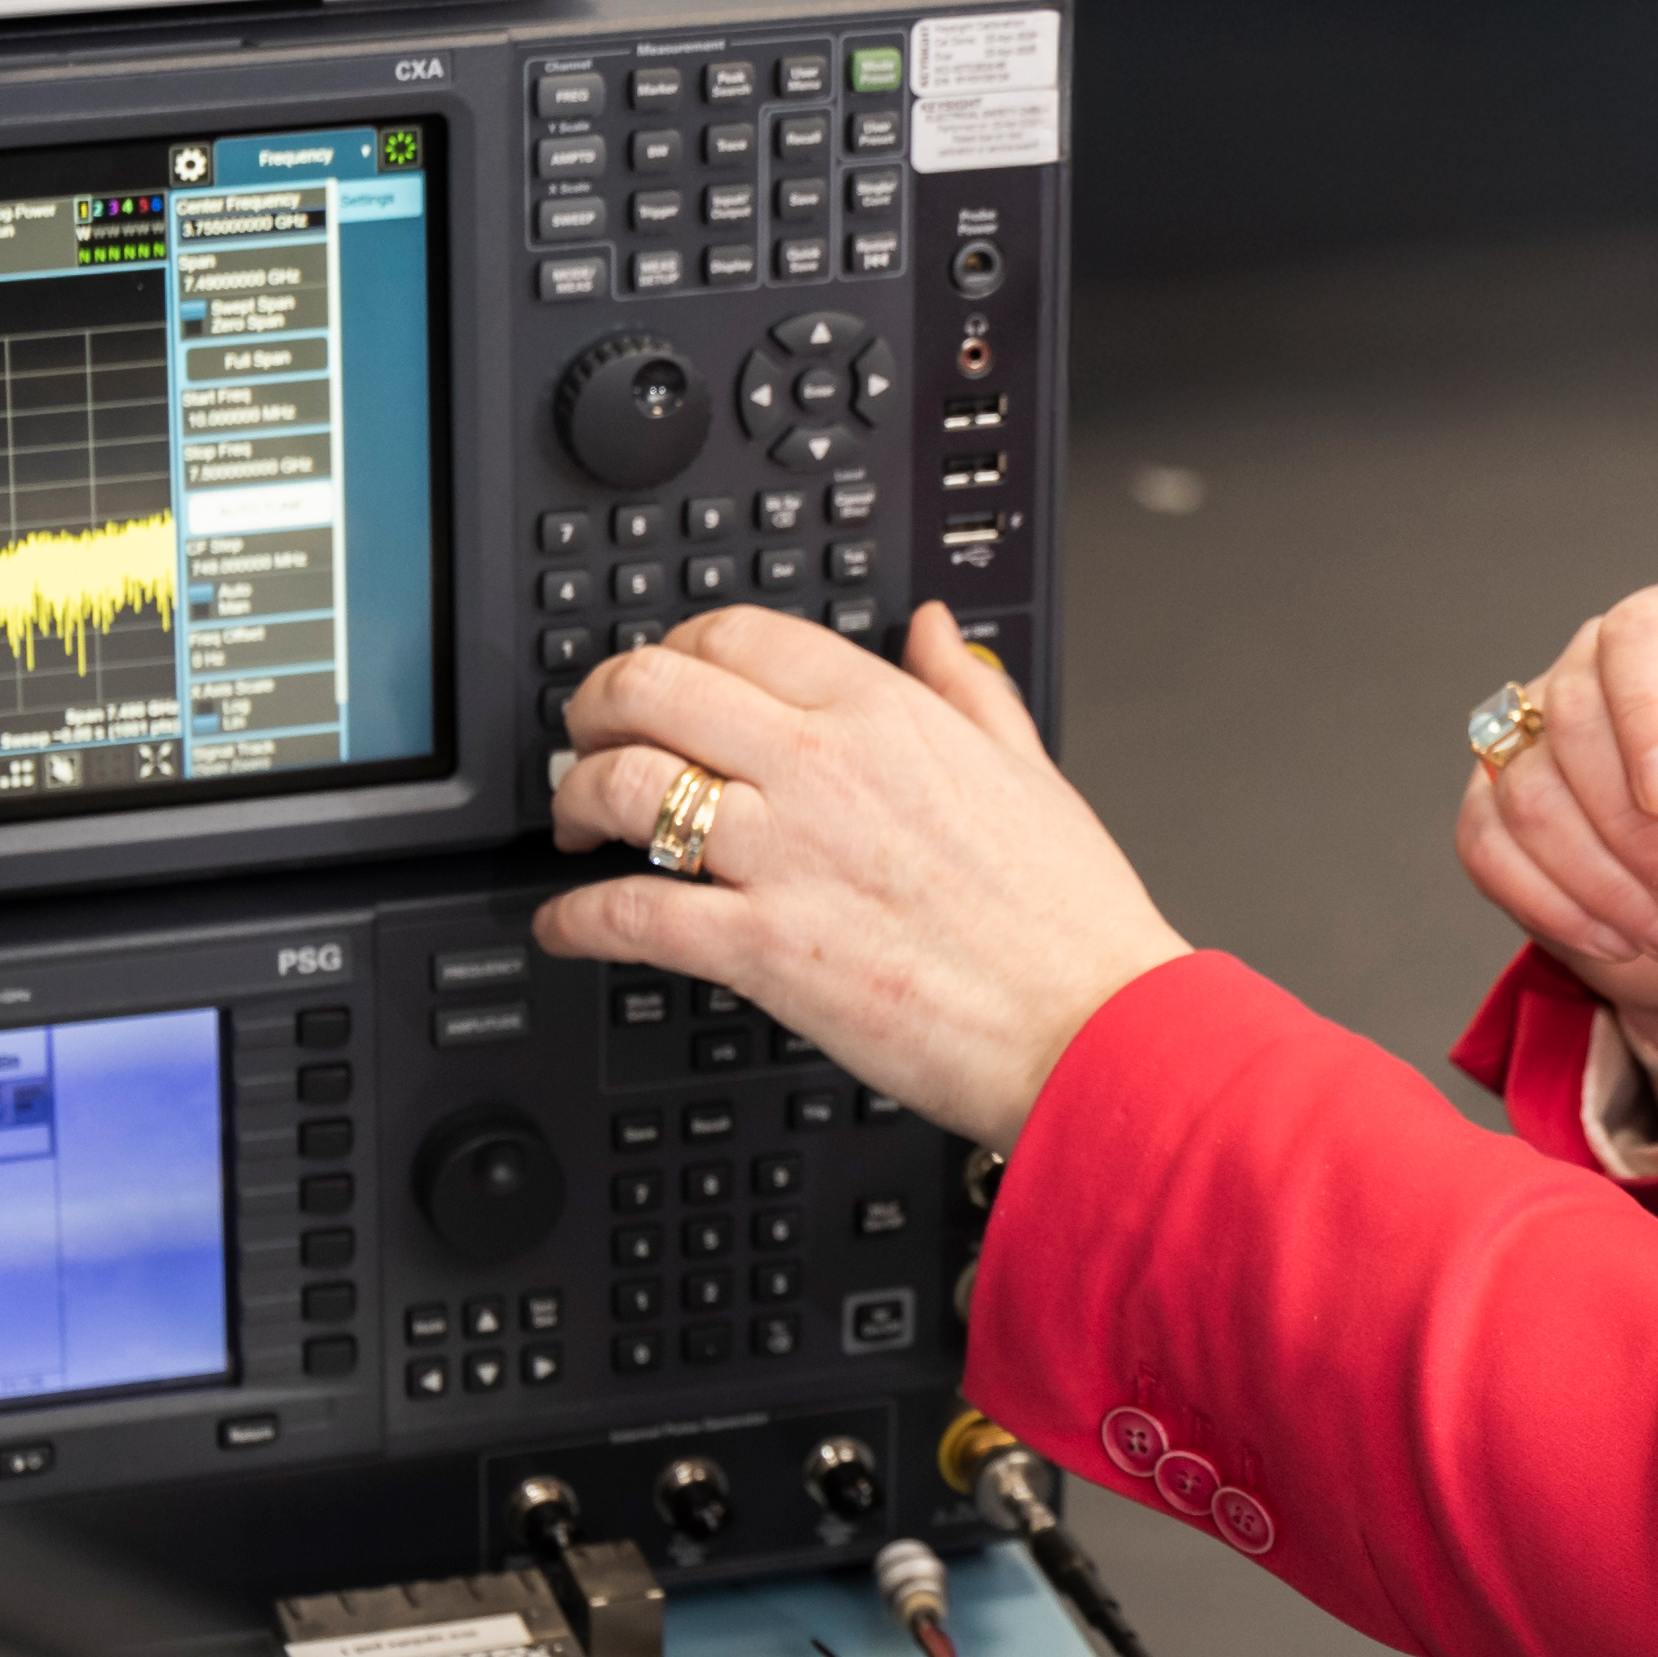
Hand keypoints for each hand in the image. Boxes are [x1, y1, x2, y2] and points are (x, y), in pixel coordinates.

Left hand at [539, 606, 1185, 1145]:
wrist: (1091, 1029)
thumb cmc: (1068, 918)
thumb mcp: (1026, 768)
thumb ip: (966, 685)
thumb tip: (933, 627)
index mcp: (882, 712)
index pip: (733, 634)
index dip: (672, 647)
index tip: (661, 681)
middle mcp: (822, 767)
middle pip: (652, 687)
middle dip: (596, 707)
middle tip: (587, 737)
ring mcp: (786, 856)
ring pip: (626, 785)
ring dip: (575, 799)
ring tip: (573, 825)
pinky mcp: (762, 950)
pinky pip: (631, 913)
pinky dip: (576, 918)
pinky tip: (566, 924)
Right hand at [1456, 582, 1657, 1126]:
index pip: (1634, 639)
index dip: (1648, 717)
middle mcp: (1588, 675)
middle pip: (1573, 725)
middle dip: (1640, 832)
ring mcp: (1529, 743)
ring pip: (1531, 800)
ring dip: (1611, 885)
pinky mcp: (1491, 812)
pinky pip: (1493, 852)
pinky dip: (1564, 909)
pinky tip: (1625, 937)